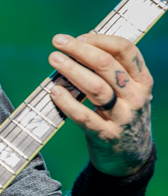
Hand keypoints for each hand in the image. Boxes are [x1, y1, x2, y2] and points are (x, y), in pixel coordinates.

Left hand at [48, 33, 152, 176]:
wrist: (131, 158)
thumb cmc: (123, 115)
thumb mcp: (129, 91)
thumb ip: (113, 69)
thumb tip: (83, 39)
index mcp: (142, 81)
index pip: (126, 49)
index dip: (100, 39)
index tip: (79, 37)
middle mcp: (135, 97)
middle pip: (107, 65)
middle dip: (80, 49)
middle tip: (58, 42)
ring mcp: (122, 117)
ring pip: (96, 88)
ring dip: (71, 70)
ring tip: (54, 59)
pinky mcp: (106, 135)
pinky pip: (84, 116)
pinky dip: (67, 102)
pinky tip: (54, 91)